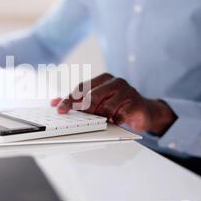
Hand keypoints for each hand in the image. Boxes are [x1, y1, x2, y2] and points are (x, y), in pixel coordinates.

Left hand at [51, 73, 176, 135]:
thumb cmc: (118, 105)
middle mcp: (116, 82)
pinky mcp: (136, 103)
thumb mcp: (98, 101)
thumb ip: (78, 101)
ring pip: (105, 107)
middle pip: (92, 96)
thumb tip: (55, 103)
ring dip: (101, 117)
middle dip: (83, 110)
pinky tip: (115, 122)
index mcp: (104, 78)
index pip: (82, 87)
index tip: (60, 109)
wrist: (145, 111)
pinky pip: (119, 115)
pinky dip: (114, 121)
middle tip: (77, 120)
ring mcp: (127, 91)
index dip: (69, 99)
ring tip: (102, 121)